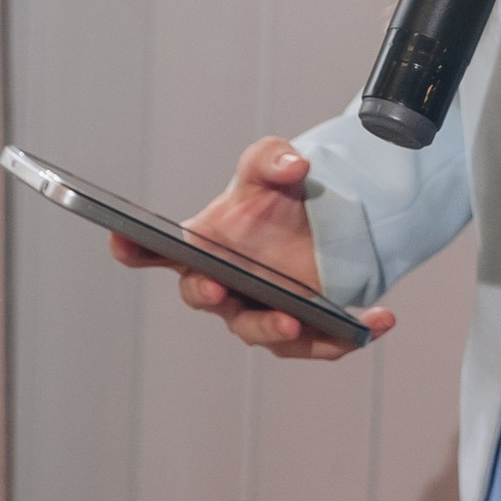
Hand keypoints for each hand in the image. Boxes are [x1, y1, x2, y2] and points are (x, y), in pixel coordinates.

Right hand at [106, 137, 391, 359]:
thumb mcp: (273, 164)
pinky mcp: (302, 331)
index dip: (133, 249)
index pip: (154, 252)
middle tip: (217, 288)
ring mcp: (261, 313)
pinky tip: (380, 320)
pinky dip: (347, 337)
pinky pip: (321, 342)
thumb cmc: (277, 198)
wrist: (324, 225)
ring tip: (297, 321)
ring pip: (259, 332)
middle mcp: (223, 286)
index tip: (121, 239)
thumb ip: (274, 157)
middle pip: (204, 298)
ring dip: (275, 330)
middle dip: (208, 295)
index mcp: (202, 246)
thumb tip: (293, 166)